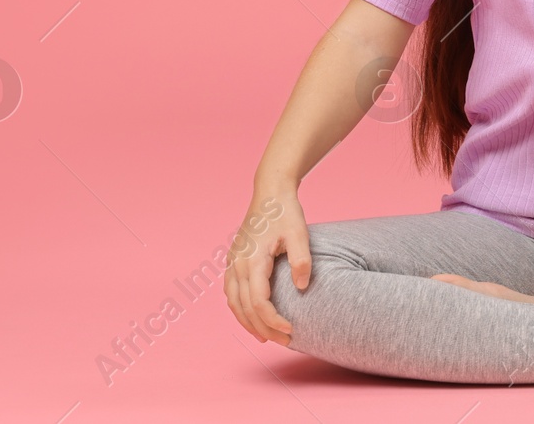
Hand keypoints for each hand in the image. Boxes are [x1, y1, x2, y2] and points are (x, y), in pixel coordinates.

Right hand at [223, 186, 310, 346]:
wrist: (270, 192)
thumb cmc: (285, 211)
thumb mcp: (299, 232)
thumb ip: (301, 259)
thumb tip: (302, 288)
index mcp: (252, 259)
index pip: (259, 301)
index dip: (273, 320)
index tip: (291, 330)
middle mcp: (237, 264)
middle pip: (245, 307)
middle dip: (263, 328)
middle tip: (284, 341)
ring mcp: (232, 262)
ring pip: (233, 302)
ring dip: (248, 322)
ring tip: (265, 337)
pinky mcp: (233, 260)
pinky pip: (231, 292)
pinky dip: (239, 309)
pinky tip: (252, 317)